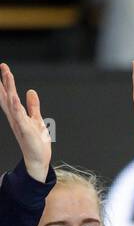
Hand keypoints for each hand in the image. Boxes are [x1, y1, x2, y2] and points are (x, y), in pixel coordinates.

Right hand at [0, 64, 49, 179]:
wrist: (37, 159)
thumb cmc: (36, 141)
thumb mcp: (36, 119)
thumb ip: (33, 106)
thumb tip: (31, 91)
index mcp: (17, 114)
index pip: (9, 95)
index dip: (6, 82)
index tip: (4, 68)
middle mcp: (15, 117)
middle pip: (8, 96)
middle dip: (6, 81)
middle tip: (3, 66)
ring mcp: (19, 123)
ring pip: (12, 103)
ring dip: (10, 89)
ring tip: (8, 75)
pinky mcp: (25, 130)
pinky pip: (20, 116)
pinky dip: (16, 106)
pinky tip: (14, 97)